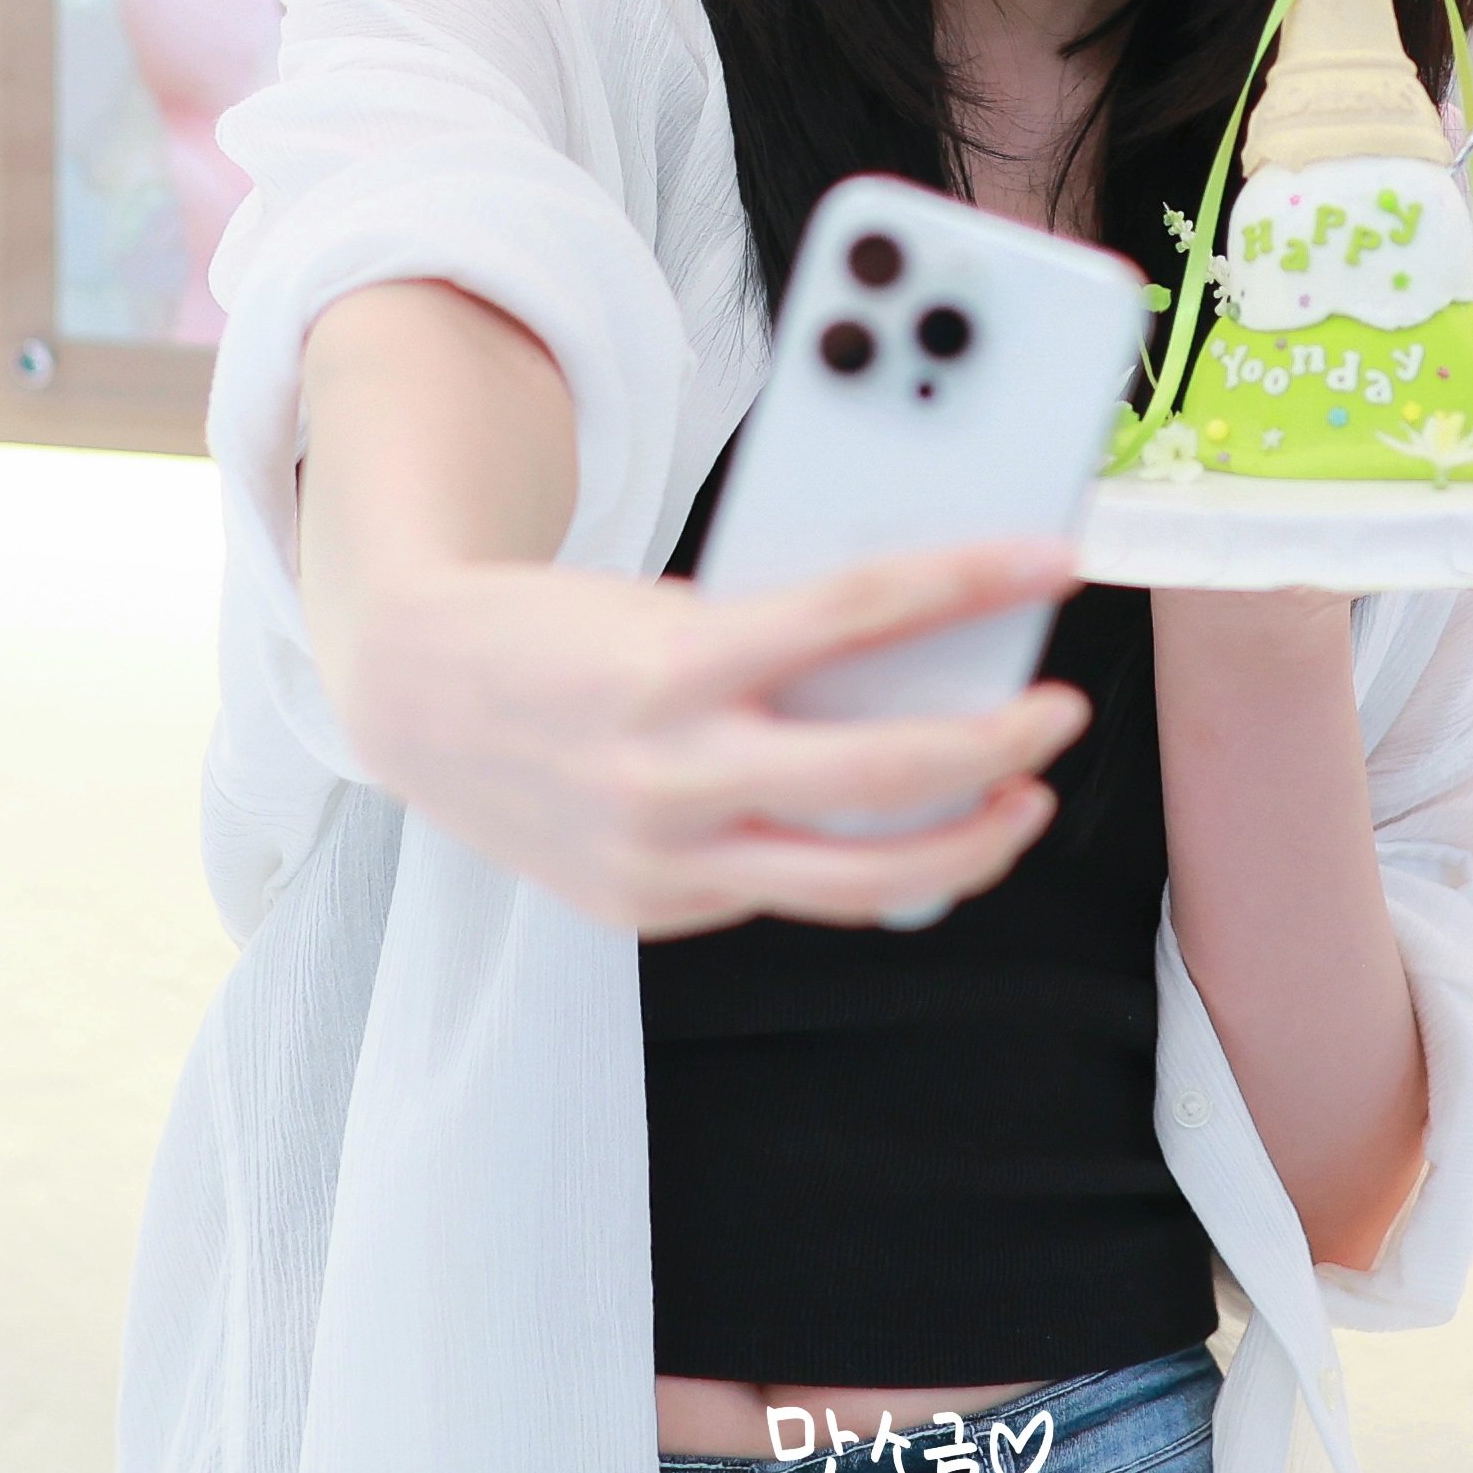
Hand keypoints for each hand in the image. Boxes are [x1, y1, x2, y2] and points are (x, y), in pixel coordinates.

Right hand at [334, 539, 1089, 936]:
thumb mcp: (661, 605)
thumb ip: (770, 640)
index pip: (856, 612)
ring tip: (1018, 801)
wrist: (411, 697)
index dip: (969, 583)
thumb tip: (911, 653)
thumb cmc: (552, 631)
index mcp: (672, 661)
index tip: (1049, 564)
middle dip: (1001, 745)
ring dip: (967, 844)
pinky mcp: (652, 909)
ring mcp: (661, 858)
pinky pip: (787, 893)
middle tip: (1061, 711)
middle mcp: (670, 771)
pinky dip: (857, 862)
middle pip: (886, 774)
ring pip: (860, 879)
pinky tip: (895, 833)